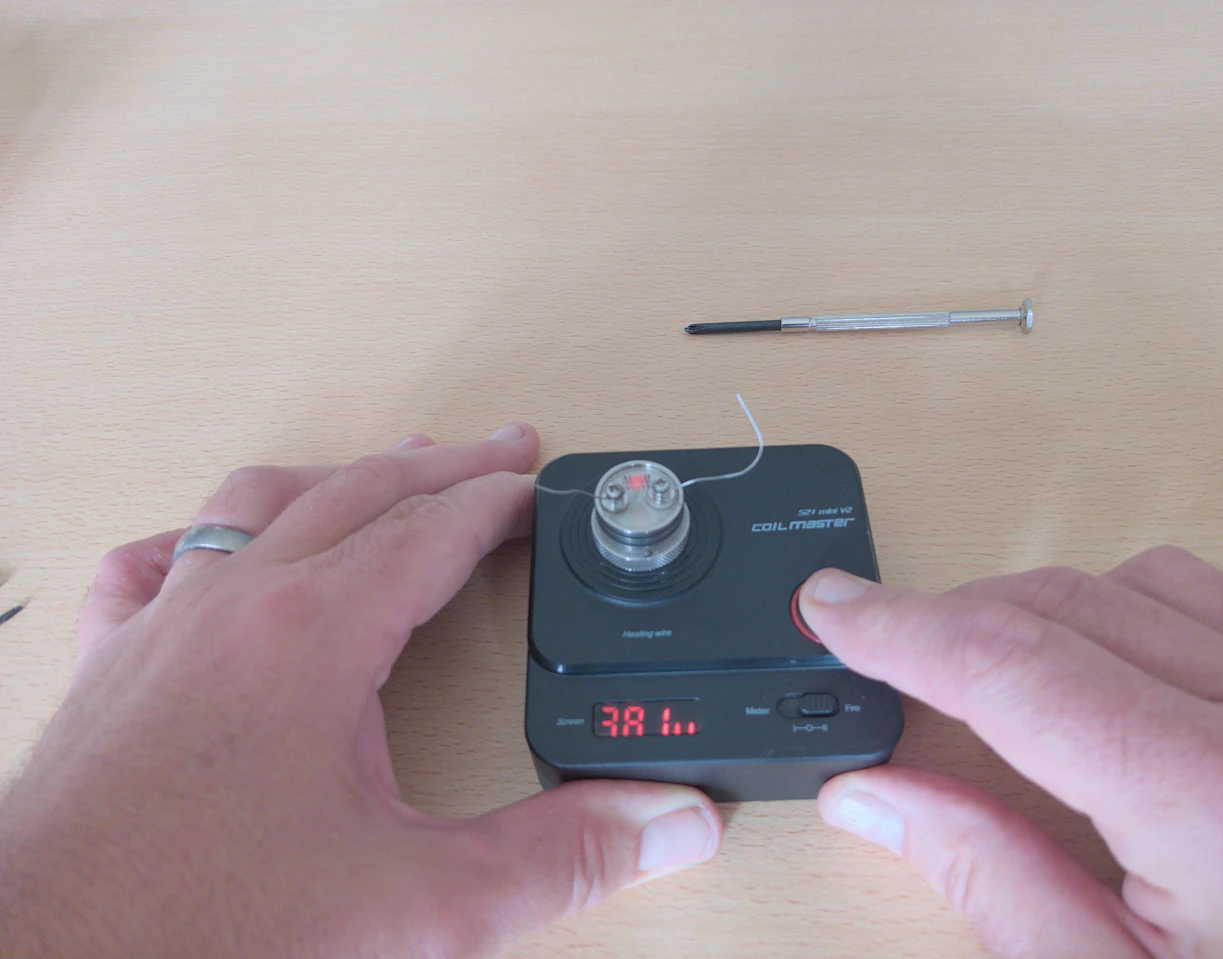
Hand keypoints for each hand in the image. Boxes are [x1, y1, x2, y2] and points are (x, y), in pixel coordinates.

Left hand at [0, 425, 720, 958]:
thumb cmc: (204, 930)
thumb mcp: (417, 905)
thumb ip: (558, 859)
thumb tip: (669, 824)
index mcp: (316, 634)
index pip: (435, 532)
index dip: (500, 502)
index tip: (541, 487)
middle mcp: (235, 604)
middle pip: (361, 492)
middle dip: (444, 465)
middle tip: (500, 447)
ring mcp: (164, 624)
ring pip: (258, 502)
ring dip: (338, 476)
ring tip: (387, 466)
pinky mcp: (112, 666)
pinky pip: (154, 562)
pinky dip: (203, 535)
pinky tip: (216, 546)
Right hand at [799, 547, 1222, 958]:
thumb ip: (990, 878)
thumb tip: (873, 798)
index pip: (1010, 664)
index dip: (899, 626)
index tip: (832, 607)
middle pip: (1064, 605)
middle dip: (950, 616)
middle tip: (876, 647)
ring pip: (1143, 582)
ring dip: (1040, 607)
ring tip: (983, 664)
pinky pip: (1221, 599)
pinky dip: (1131, 610)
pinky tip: (1101, 662)